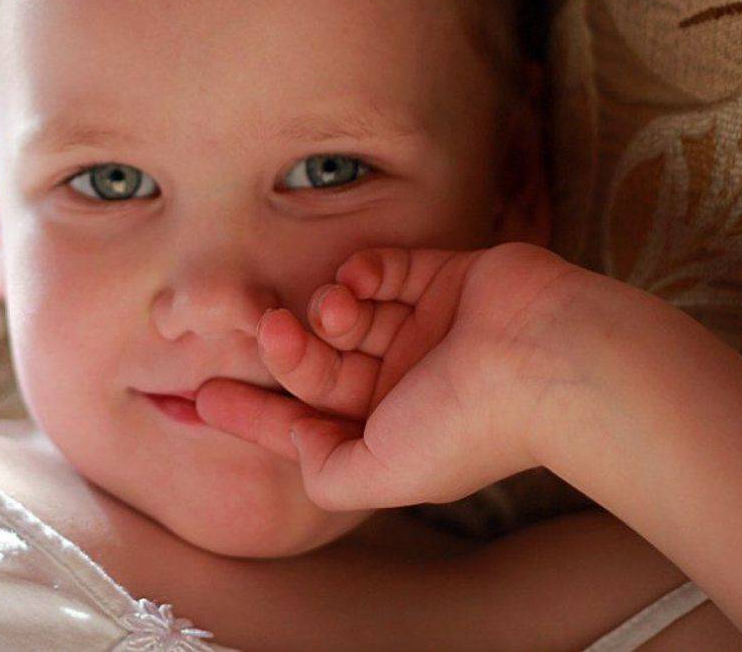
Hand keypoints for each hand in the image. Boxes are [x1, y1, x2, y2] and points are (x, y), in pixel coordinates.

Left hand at [194, 242, 587, 509]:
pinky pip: (380, 268)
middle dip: (285, 352)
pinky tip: (362, 282)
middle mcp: (403, 381)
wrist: (546, 359)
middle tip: (266, 331)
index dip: (252, 413)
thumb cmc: (467, 426)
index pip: (306, 422)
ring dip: (325, 310)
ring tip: (333, 311)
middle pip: (318, 365)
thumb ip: (326, 470)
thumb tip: (292, 444)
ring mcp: (423, 327)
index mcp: (391, 432)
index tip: (195, 398)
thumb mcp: (379, 475)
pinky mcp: (442, 276)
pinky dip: (361, 271)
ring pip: (343, 313)